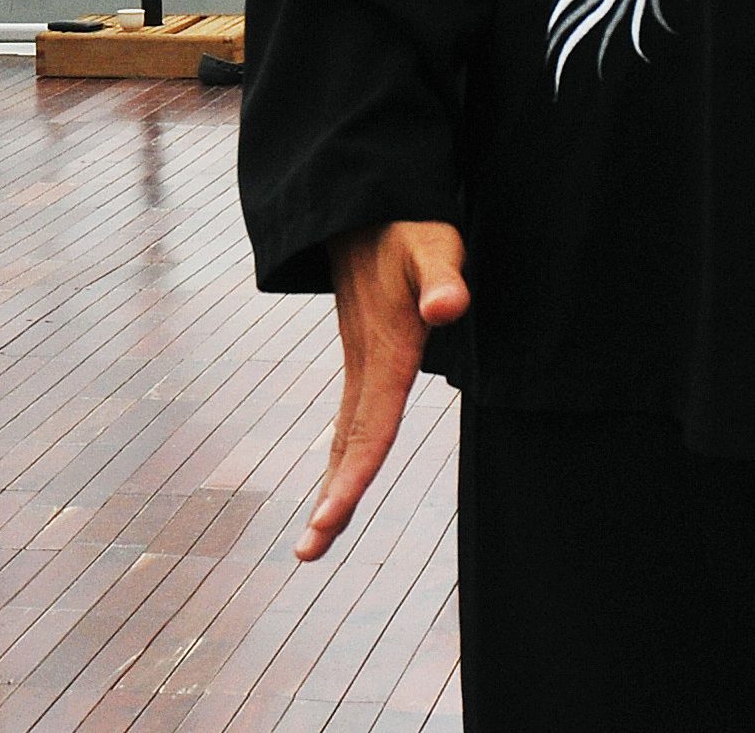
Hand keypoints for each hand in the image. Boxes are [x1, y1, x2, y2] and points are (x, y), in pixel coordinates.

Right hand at [297, 221, 468, 561]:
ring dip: (333, 484)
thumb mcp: (432, 244)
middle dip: (331, 502)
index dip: (353, 477)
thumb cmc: (408, 223)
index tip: (330, 520)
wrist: (364, 199)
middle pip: (347, 446)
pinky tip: (339, 471)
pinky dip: (342, 454)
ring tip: (316, 536)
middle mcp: (365, 365)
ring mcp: (359, 360)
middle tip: (307, 556)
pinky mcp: (364, 353)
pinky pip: (351, 417)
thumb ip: (442, 276)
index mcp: (383, 354)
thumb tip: (447, 308)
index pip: (369, 429)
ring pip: (344, 435)